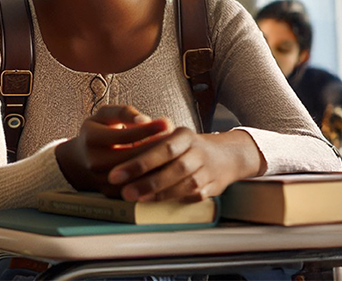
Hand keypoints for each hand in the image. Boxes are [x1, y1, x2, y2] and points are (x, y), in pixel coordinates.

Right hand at [55, 105, 171, 195]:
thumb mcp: (104, 116)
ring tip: (175, 154)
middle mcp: (95, 161)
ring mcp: (102, 180)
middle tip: (177, 141)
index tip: (167, 123)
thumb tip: (145, 120)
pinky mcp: (110, 193)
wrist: (77, 162)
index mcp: (92, 139)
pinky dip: (151, 179)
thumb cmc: (96, 133)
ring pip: (136, 176)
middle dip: (157, 149)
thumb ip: (124, 113)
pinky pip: (135, 188)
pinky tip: (165, 169)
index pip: (125, 135)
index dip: (148, 129)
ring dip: (157, 166)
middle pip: (133, 157)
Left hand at [107, 128, 262, 202]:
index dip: (139, 161)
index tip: (116, 173)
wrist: (225, 156)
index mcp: (185, 136)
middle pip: (175, 168)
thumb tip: (119, 149)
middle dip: (147, 181)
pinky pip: (192, 196)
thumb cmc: (189, 147)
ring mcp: (207, 171)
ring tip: (136, 198)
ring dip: (159, 194)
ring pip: (184, 184)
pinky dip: (174, 200)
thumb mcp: (172, 136)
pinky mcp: (211, 188)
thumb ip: (150, 141)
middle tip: (123, 191)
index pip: (162, 148)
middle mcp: (198, 152)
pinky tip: (155, 204)